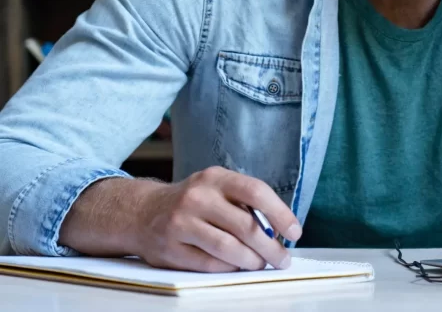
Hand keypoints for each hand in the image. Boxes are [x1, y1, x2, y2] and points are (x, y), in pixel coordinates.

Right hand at [133, 166, 299, 271]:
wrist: (142, 213)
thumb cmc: (193, 201)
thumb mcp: (217, 187)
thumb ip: (245, 202)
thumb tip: (280, 228)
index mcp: (215, 178)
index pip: (256, 192)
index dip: (280, 214)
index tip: (295, 232)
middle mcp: (197, 198)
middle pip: (245, 226)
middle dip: (271, 247)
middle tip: (283, 259)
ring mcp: (180, 224)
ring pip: (228, 248)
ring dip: (252, 261)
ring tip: (262, 264)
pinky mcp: (170, 249)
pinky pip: (209, 264)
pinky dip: (229, 268)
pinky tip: (237, 267)